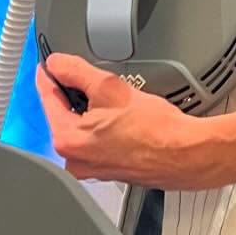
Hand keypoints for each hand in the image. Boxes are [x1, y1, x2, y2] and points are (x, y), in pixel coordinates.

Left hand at [37, 54, 235, 188]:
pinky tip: (125, 119)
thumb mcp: (110, 87)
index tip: (48, 66)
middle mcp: (76, 160)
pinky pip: (97, 141)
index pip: (48, 100)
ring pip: (82, 129)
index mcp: (69, 140)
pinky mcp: (109, 170)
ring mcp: (92, 168)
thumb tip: (58, 64)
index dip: (48, 76)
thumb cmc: (156, 131)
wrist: (187, 154)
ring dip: (92, 111)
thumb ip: (76, 71)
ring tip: (117, 101)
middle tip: (91, 79)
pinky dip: (104, 127)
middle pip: (64, 115)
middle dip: (74, 95)